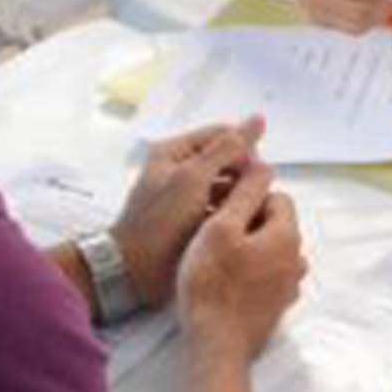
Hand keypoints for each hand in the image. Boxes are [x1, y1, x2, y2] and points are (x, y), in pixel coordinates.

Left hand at [110, 119, 265, 306]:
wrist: (135, 271)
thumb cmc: (158, 223)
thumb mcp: (193, 178)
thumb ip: (226, 149)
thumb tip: (256, 120)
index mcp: (175, 151)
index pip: (223, 135)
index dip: (244, 149)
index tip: (256, 172)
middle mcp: (181, 170)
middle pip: (228, 160)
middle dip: (244, 175)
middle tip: (253, 196)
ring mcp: (188, 196)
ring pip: (228, 186)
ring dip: (241, 196)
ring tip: (247, 213)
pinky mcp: (194, 220)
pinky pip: (222, 208)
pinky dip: (232, 214)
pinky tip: (239, 226)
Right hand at [175, 162, 308, 359]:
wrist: (215, 345)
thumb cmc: (212, 284)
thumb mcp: (222, 227)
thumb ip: (245, 193)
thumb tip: (263, 166)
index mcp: (287, 236)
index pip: (277, 197)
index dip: (247, 196)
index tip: (221, 208)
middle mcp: (296, 261)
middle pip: (275, 225)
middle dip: (248, 222)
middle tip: (213, 232)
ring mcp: (288, 288)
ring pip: (269, 253)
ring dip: (248, 249)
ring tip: (217, 258)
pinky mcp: (275, 309)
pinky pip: (265, 278)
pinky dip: (249, 274)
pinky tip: (225, 283)